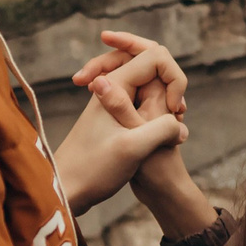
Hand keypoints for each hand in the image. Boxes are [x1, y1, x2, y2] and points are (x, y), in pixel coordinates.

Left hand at [54, 33, 190, 214]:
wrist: (67, 189)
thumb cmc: (94, 169)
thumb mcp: (133, 148)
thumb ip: (161, 127)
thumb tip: (177, 118)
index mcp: (115, 84)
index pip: (156, 56)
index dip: (175, 78)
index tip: (174, 110)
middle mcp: (111, 87)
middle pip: (147, 60)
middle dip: (169, 79)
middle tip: (176, 109)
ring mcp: (112, 102)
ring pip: (147, 82)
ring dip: (164, 96)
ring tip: (174, 119)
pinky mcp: (114, 119)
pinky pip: (141, 101)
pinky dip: (156, 110)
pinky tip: (164, 132)